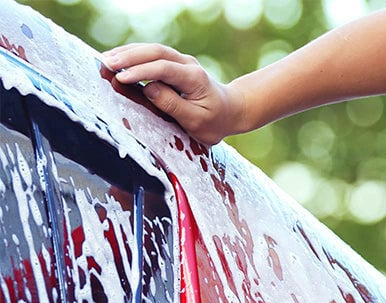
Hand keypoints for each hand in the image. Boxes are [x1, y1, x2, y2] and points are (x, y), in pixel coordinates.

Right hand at [102, 44, 243, 144]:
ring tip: (106, 59)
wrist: (231, 111)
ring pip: (152, 50)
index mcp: (195, 78)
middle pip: (155, 52)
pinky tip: (118, 59)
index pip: (164, 69)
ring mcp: (181, 61)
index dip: (141, 72)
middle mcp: (188, 64)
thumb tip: (149, 89)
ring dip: (128, 53)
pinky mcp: (174, 64)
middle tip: (106, 63)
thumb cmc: (215, 121)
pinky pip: (152, 55)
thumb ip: (174, 105)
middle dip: (129, 57)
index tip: (122, 78)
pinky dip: (134, 56)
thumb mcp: (197, 121)